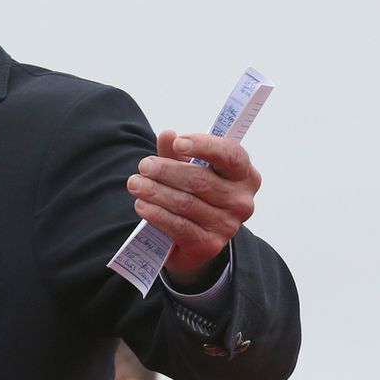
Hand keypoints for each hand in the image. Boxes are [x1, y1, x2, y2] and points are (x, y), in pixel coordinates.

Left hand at [126, 130, 260, 283]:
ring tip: (135, 184)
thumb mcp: (187, 168)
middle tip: (144, 166)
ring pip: (186, 203)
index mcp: (244, 175)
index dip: (204, 146)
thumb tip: (167, 135)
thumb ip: (177, 152)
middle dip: (167, 171)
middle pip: (200, 180)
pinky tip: (142, 205)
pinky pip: (179, 226)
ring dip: (156, 192)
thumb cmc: (195, 195)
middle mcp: (242, 201)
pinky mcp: (209, 245)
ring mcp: (228, 226)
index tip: (178, 141)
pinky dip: (157, 214)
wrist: (195, 240)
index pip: (230, 155)